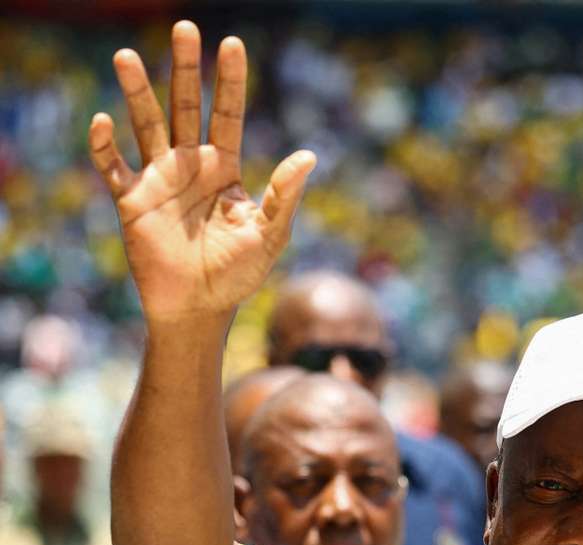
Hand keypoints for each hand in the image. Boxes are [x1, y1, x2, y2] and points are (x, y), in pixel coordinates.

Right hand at [89, 21, 314, 324]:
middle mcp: (190, 165)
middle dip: (185, 68)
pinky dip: (105, 146)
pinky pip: (113, 168)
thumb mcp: (269, 233)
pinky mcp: (132, 202)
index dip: (229, 81)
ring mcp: (159, 180)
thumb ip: (284, 194)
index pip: (227, 113)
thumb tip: (309, 156)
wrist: (200, 309)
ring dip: (137, 92)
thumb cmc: (239, 274)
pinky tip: (103, 121)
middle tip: (185, 27)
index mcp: (225, 168)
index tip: (233, 44)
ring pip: (146, 125)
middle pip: (186, 106)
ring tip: (127, 55)